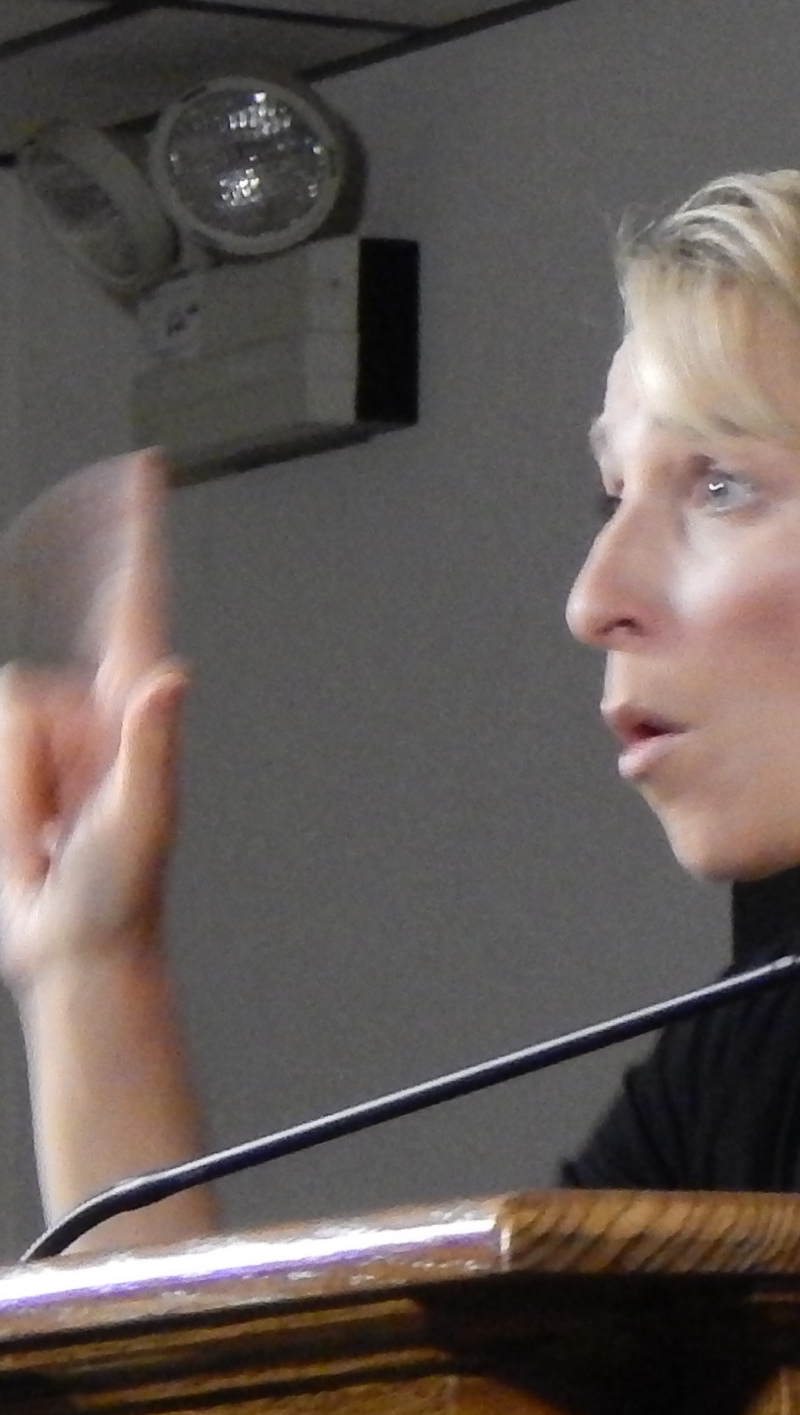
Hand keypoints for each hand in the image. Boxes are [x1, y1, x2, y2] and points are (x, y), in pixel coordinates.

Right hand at [0, 456, 179, 998]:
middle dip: (23, 756)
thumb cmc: (120, 890)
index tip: (139, 468)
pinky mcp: (18, 762)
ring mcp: (52, 737)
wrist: (75, 947)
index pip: (134, 600)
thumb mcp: (140, 821)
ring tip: (45, 836)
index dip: (132, 534)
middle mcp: (93, 709)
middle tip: (56, 825)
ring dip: (8, 790)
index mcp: (133, 707)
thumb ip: (149, 749)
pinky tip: (27, 838)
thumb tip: (168, 679)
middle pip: (26, 683)